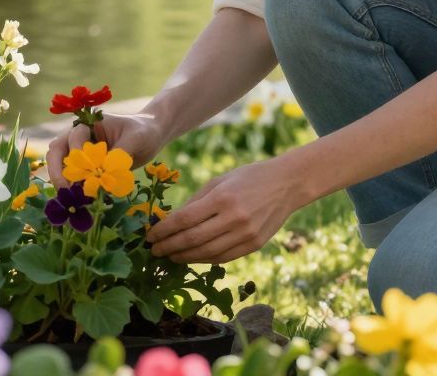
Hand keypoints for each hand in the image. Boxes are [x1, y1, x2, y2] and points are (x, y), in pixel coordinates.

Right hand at [45, 110, 168, 190]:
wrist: (150, 136)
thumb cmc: (142, 131)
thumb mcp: (135, 138)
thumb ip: (118, 154)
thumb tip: (104, 173)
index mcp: (89, 123)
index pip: (74, 137)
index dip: (77, 155)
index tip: (87, 173)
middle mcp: (79, 136)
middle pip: (56, 151)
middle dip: (58, 171)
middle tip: (66, 191)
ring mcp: (80, 152)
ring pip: (60, 166)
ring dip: (63, 182)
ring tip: (73, 200)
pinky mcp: (85, 167)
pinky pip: (72, 178)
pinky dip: (73, 189)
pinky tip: (81, 202)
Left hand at [146, 157, 306, 264]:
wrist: (287, 184)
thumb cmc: (248, 178)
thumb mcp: (219, 181)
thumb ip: (195, 201)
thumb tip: (170, 221)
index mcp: (222, 198)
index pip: (184, 220)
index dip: (164, 230)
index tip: (149, 236)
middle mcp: (234, 218)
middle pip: (192, 240)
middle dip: (169, 247)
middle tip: (154, 251)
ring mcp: (246, 234)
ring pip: (206, 253)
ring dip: (184, 257)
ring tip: (170, 256)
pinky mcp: (254, 245)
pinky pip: (223, 258)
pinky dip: (204, 259)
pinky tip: (192, 257)